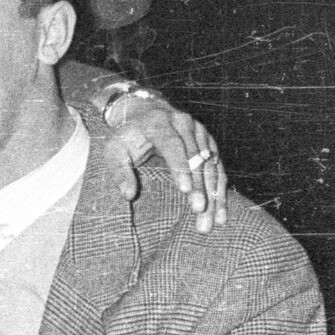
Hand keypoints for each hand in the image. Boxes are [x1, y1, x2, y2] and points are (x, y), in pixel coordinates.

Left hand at [103, 90, 226, 232]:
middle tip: (198, 210)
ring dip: (213, 194)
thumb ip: (119, 171)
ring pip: (211, 165)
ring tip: (211, 222)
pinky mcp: (209, 144)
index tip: (185, 190)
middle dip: (199, 186)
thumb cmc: (127, 136)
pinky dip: (220, 192)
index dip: (180, 166)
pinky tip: (220, 215)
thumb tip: (128, 194)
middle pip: (196, 157)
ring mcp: (199, 133)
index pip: (172, 144)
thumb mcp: (114, 150)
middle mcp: (183, 124)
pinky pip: (218, 169)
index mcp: (158, 122)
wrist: (145, 113)